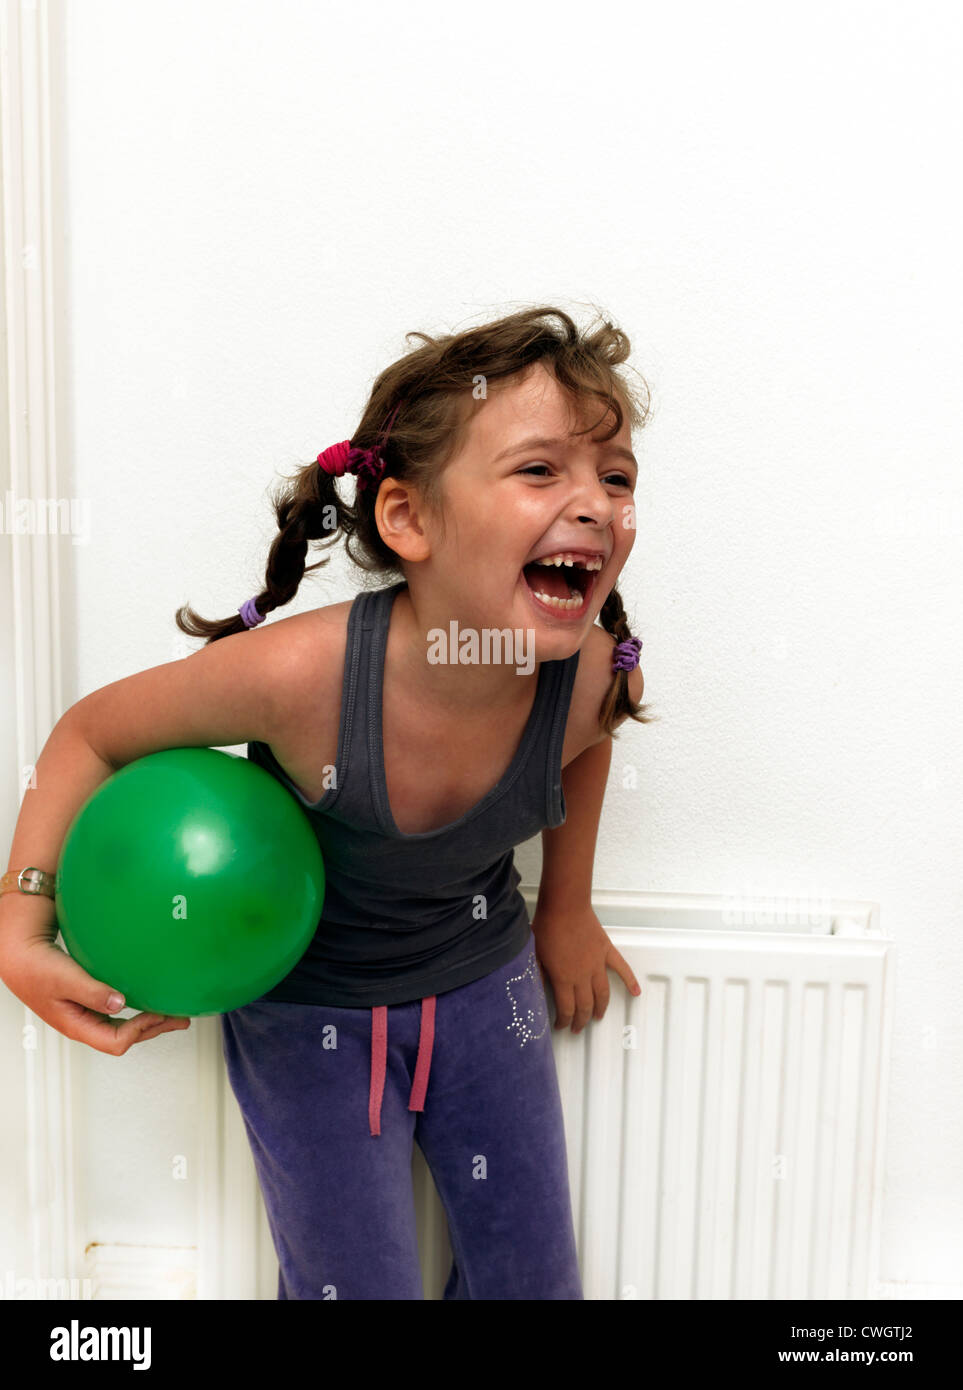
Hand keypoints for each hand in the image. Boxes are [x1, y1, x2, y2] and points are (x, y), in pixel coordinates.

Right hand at [0, 919, 190, 1054]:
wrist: (20, 953)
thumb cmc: (36, 967)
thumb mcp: (65, 979)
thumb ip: (93, 992)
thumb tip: (120, 1003)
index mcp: (77, 1025)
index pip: (117, 1041)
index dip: (141, 1030)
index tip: (159, 1012)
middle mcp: (84, 1023)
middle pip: (125, 1037)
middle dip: (155, 1028)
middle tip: (180, 1018)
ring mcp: (86, 1013)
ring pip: (123, 1025)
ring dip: (149, 1020)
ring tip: (171, 1011)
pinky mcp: (88, 1001)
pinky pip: (118, 1011)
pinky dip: (136, 1007)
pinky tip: (147, 997)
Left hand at [531, 904, 640, 1033]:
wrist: (564, 906)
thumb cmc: (546, 927)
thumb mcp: (534, 956)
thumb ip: (538, 976)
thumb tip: (536, 992)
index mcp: (564, 979)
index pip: (566, 1009)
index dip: (564, 1021)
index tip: (560, 1026)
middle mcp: (583, 976)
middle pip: (585, 1006)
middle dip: (581, 1020)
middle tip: (578, 1028)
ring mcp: (597, 965)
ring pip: (602, 994)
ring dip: (601, 1008)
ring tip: (598, 1017)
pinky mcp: (606, 951)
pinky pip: (622, 969)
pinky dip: (630, 981)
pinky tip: (636, 992)